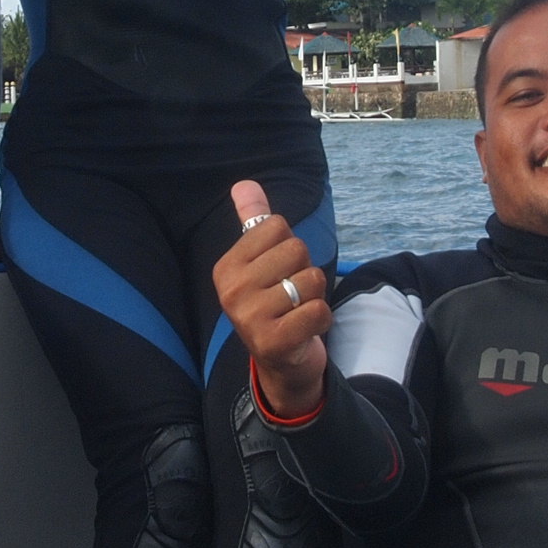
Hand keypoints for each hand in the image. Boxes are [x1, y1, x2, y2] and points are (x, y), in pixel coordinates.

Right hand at [212, 180, 330, 417]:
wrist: (281, 364)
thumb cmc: (274, 304)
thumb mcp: (260, 262)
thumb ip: (254, 220)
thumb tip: (244, 184)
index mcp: (226, 267)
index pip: (277, 225)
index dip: (289, 245)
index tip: (277, 272)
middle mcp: (232, 291)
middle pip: (297, 249)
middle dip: (305, 270)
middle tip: (290, 296)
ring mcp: (249, 318)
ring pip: (313, 279)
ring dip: (315, 296)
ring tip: (297, 312)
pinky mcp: (273, 342)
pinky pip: (319, 310)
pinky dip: (322, 318)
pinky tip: (305, 328)